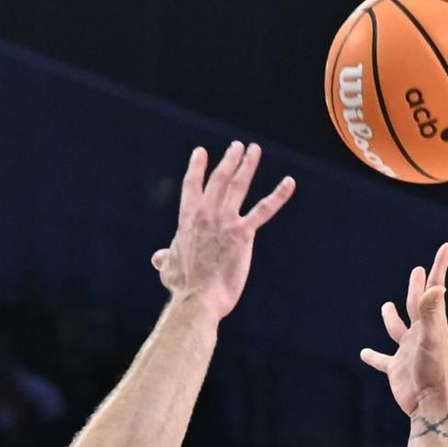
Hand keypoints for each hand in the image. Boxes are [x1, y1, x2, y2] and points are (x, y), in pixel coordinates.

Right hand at [152, 142, 294, 321]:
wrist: (197, 300)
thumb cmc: (183, 288)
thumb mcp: (168, 269)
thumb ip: (165, 258)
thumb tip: (158, 257)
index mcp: (188, 221)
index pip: (192, 187)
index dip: (197, 168)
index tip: (201, 152)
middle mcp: (206, 215)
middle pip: (219, 179)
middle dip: (229, 160)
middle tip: (237, 146)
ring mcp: (225, 222)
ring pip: (238, 186)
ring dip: (248, 165)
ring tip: (254, 150)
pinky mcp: (243, 233)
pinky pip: (264, 210)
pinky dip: (278, 195)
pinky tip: (289, 182)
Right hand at [359, 242, 447, 417]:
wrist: (429, 404)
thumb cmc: (433, 371)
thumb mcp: (431, 339)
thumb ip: (430, 312)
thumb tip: (436, 287)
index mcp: (431, 323)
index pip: (434, 288)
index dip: (439, 267)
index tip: (446, 247)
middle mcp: (420, 334)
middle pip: (417, 304)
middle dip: (418, 287)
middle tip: (418, 271)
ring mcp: (407, 351)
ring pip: (398, 329)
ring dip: (392, 318)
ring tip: (386, 306)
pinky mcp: (396, 369)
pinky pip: (382, 360)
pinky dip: (373, 356)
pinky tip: (364, 354)